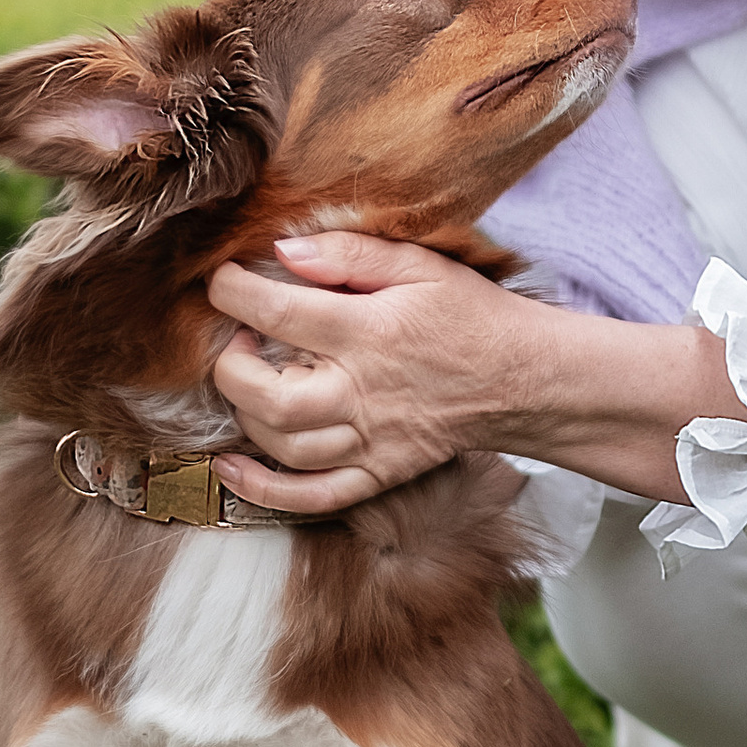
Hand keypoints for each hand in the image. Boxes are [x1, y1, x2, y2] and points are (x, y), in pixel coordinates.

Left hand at [204, 236, 746, 515]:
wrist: (524, 378)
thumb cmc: (471, 315)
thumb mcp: (419, 264)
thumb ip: (348, 255)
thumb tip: (281, 250)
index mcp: (368, 331)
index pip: (276, 313)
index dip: (232, 293)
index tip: (222, 281)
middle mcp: (361, 392)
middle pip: (265, 394)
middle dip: (229, 365)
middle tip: (238, 338)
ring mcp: (368, 441)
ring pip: (280, 445)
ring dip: (243, 415)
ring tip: (248, 381)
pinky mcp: (378, 473)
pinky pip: (311, 496)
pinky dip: (262, 490)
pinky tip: (230, 468)